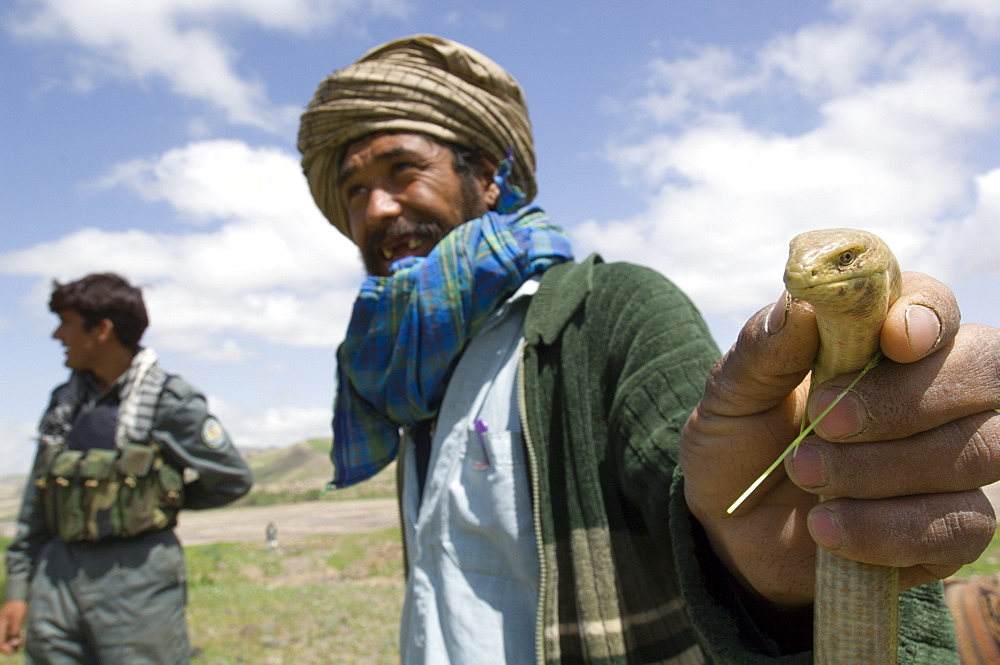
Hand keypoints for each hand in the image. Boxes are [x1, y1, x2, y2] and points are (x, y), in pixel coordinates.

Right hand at [0, 600, 26, 654]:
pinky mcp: (10, 629)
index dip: (5, 649)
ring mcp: (4, 630)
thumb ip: (14, 630)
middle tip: (19, 642)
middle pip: (2, 644)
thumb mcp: (16, 618)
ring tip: (21, 641)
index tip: (14, 650)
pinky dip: (16, 640)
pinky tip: (21, 639)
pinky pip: (11, 638)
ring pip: (7, 642)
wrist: (17, 599)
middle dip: (10, 647)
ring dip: (14, 644)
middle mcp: (0, 630)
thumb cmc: (16, 607)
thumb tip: (14, 642)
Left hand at [680, 271, 999, 606]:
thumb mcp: (731, 394)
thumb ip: (762, 351)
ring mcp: (954, 460)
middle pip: (984, 370)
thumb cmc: (742, 442)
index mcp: (879, 337)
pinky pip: (962, 525)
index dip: (927, 314)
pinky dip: (886, 528)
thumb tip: (799, 306)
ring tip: (805, 474)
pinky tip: (826, 528)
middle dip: (906, 398)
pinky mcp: (954, 528)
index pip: (932, 302)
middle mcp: (935, 390)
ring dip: (882, 466)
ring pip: (981, 448)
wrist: (733, 528)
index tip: (892, 340)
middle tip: (826, 421)